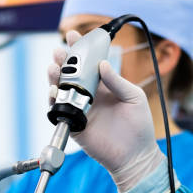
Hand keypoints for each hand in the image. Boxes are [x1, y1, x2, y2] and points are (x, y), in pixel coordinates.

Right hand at [48, 31, 164, 191]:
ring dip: (55, 77)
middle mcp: (90, 95)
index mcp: (105, 86)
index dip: (81, 49)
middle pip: (72, 73)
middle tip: (59, 51)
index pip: (90, 63)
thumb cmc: (139, 127)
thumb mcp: (134, 98)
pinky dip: (54, 99)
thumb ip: (117, 81)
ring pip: (62, 89)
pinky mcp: (75, 124)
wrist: (135, 156)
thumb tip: (102, 64)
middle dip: (63, 61)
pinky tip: (54, 90)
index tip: (73, 35)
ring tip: (54, 67)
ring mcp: (81, 109)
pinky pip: (59, 110)